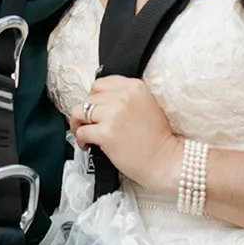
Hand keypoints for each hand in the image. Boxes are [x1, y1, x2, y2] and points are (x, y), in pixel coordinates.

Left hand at [70, 74, 183, 194]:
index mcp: (134, 86)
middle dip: (87, 112)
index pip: (100, 84)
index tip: (96, 109)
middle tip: (91, 124)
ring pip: (79, 112)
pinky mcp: (106, 133)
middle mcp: (123, 96)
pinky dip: (80, 139)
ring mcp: (113, 114)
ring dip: (78, 124)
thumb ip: (125, 97)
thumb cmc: (157, 138)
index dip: (95, 98)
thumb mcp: (147, 105)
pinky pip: (81, 132)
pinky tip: (87, 145)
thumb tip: (100, 100)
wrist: (165, 160)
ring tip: (84, 133)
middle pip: (89, 98)